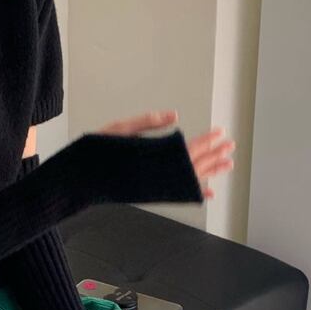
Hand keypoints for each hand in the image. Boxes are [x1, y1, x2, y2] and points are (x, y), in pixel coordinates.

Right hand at [97, 110, 235, 199]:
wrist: (79, 180)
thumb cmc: (94, 153)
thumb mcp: (120, 129)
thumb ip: (147, 122)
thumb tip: (175, 116)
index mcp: (153, 158)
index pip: (188, 149)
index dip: (206, 141)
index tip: (221, 133)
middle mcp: (158, 175)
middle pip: (194, 165)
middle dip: (214, 156)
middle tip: (231, 146)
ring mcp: (155, 186)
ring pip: (189, 179)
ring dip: (210, 171)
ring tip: (228, 165)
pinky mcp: (150, 192)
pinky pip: (178, 192)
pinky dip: (194, 191)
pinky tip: (207, 193)